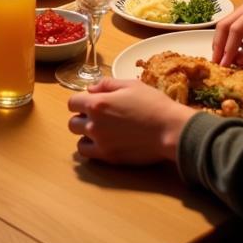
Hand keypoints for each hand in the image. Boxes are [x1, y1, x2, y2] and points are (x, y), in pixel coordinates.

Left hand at [67, 77, 193, 164]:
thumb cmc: (152, 103)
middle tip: (97, 116)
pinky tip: (104, 143)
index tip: (91, 101)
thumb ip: (106, 84)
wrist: (169, 130)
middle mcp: (94, 124)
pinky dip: (92, 148)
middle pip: (72, 123)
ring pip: (78, 140)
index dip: (80, 101)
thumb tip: (91, 89)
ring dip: (85, 134)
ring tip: (101, 131)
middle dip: (81, 118)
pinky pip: (88, 154)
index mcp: (97, 104)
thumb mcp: (130, 84)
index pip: (72, 103)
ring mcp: (100, 143)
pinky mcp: (109, 157)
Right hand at [211, 0, 242, 66]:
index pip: (236, 29)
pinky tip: (231, 48)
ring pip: (230, 22)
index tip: (223, 64)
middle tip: (215, 62)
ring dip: (224, 40)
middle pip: (227, 23)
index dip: (227, 48)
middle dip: (220, 43)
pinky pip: (238, 22)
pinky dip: (232, 36)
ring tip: (220, 57)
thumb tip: (236, 60)